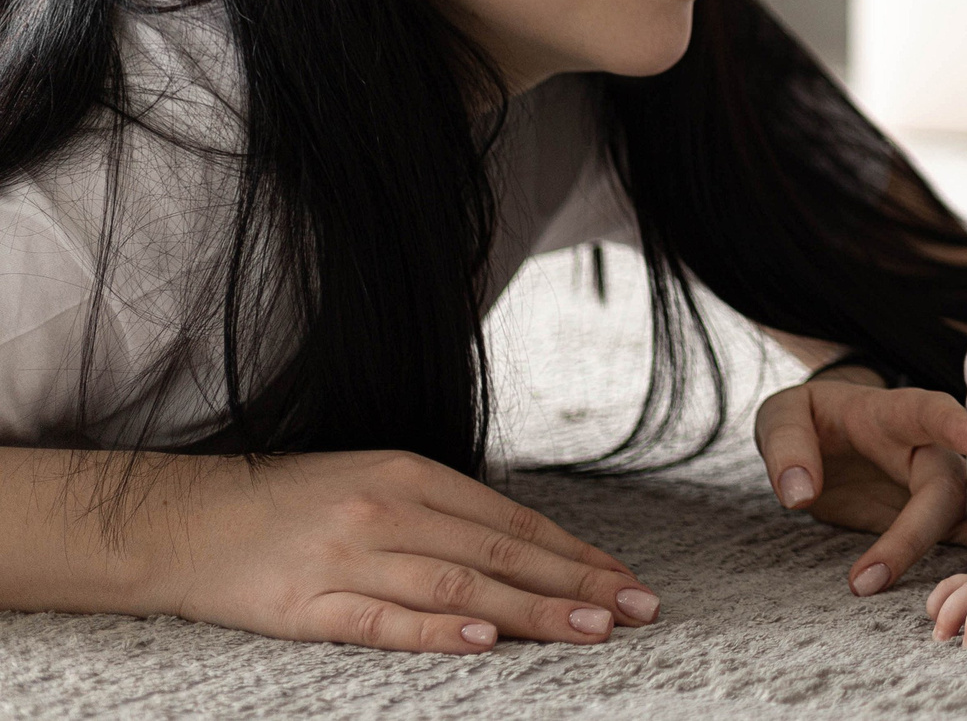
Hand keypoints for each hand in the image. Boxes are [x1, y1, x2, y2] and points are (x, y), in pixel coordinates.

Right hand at [145, 449, 651, 653]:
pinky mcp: (305, 604)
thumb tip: (524, 551)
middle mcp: (387, 509)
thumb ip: (444, 514)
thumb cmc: (289, 504)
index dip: (577, 554)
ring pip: (459, 584)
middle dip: (578, 585)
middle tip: (638, 610)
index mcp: (411, 475)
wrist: (182, 521)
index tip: (626, 580)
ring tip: (590, 628)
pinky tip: (484, 639)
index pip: (514, 522)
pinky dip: (437, 629)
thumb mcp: (374, 485)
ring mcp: (347, 556)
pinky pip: (382, 619)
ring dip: (532, 610)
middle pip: (501, 553)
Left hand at [754, 380, 966, 597]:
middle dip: (918, 534)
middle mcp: (926, 451)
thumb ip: (787, 447)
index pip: (930, 412)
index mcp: (893, 414)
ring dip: (958, 561)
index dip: (960, 427)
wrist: (823, 438)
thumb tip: (799, 494)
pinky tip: (954, 605)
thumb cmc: (809, 419)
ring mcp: (933, 489)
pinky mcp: (930, 523)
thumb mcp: (782, 416)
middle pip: (947, 486)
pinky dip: (960, 576)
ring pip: (966, 521)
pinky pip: (955, 547)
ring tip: (932, 609)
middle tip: (865, 582)